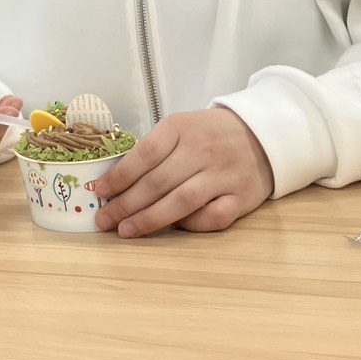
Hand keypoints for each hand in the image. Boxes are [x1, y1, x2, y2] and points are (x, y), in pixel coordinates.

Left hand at [94, 107, 273, 236]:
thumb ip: (153, 150)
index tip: (98, 191)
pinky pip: (213, 217)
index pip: (144, 154)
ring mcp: (223, 175)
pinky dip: (191, 225)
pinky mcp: (242, 197)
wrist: (262, 135)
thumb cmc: (208, 134)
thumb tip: (116, 182)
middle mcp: (201, 150)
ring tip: (125, 231)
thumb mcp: (179, 128)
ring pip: (181, 202)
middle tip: (104, 220)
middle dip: (125, 204)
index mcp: (180, 128)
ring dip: (149, 219)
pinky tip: (172, 229)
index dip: (119, 175)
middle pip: (157, 182)